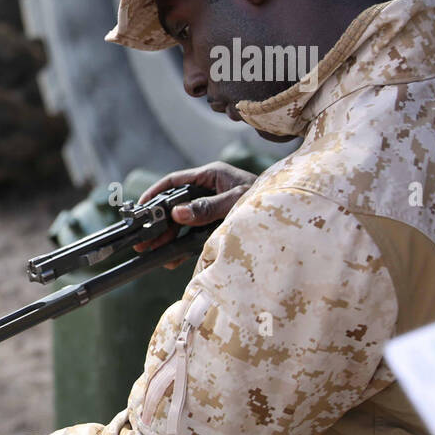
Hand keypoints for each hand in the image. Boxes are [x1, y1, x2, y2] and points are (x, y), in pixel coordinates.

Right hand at [133, 161, 256, 264]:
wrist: (294, 216)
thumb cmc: (268, 200)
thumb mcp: (236, 201)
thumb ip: (208, 208)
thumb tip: (178, 213)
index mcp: (211, 176)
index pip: (174, 182)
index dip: (154, 193)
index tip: (140, 208)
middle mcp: (208, 191)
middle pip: (174, 207)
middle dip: (157, 224)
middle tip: (142, 239)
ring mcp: (211, 210)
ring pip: (181, 224)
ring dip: (166, 238)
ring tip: (151, 252)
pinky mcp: (216, 226)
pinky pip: (194, 236)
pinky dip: (182, 247)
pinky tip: (172, 259)